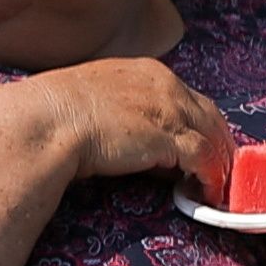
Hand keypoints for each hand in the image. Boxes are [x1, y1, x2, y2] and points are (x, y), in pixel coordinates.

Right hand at [22, 59, 229, 197]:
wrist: (47, 121)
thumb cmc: (56, 114)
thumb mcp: (98, 101)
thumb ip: (124, 113)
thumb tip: (136, 141)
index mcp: (147, 72)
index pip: (188, 98)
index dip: (197, 123)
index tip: (198, 144)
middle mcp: (166, 85)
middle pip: (209, 115)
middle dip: (217, 143)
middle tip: (218, 168)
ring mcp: (170, 110)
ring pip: (213, 137)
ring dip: (218, 163)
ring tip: (216, 186)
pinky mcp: (170, 137)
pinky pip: (204, 159)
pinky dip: (210, 178)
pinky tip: (206, 193)